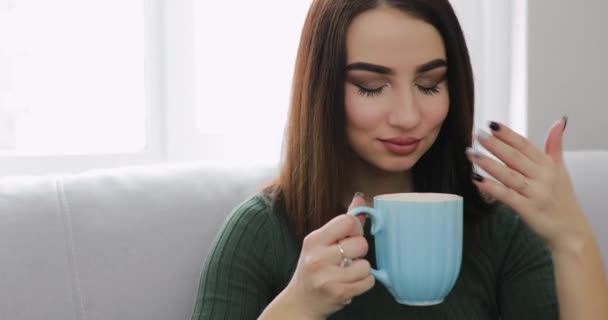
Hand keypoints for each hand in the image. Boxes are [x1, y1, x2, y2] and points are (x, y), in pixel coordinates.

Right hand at [281, 194, 373, 317]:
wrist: (301, 301)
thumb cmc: (313, 268)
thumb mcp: (321, 243)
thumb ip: (342, 222)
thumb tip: (360, 199)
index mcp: (313, 240)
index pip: (347, 221)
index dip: (355, 228)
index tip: (350, 237)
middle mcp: (317, 258)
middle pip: (360, 244)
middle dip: (359, 251)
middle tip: (347, 258)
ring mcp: (327, 277)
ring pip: (366, 265)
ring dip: (361, 269)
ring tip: (347, 273)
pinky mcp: (339, 293)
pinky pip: (368, 281)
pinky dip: (364, 283)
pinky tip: (350, 283)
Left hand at [466, 117, 591, 252]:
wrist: (571, 232)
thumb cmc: (562, 200)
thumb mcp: (561, 170)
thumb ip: (555, 146)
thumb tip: (559, 122)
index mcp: (548, 165)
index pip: (525, 145)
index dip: (508, 134)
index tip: (491, 125)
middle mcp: (543, 177)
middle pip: (515, 157)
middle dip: (494, 145)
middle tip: (477, 135)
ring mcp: (535, 193)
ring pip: (508, 175)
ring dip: (488, 163)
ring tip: (471, 154)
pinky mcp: (528, 209)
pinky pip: (506, 195)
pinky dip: (491, 187)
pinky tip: (476, 179)